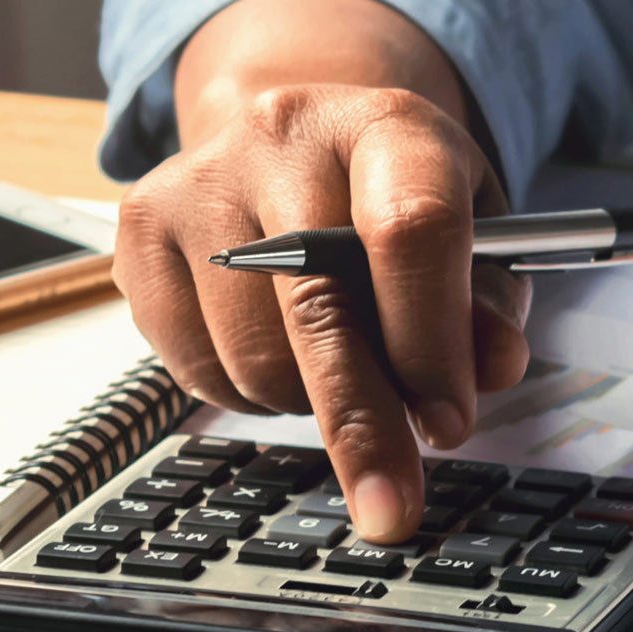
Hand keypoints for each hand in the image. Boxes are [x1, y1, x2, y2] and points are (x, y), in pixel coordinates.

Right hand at [113, 0, 531, 540]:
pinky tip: (280, 355)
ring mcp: (201, 179)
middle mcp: (285, 136)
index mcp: (389, 125)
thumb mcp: (475, 233)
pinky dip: (248, 393)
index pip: (411, 230)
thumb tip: (492, 370)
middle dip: (363, 423)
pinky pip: (195, 366)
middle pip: (320, 306)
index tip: (448, 426)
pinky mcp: (140, 228)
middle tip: (392, 505)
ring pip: (254, 353)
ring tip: (340, 372)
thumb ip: (490, 304)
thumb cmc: (399, 198)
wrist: (300, 135)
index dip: (431, 341)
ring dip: (306, 403)